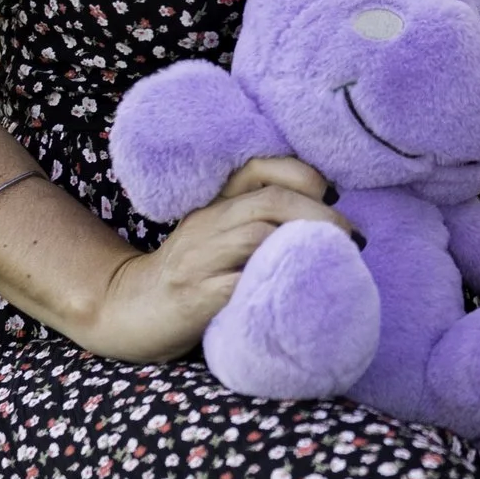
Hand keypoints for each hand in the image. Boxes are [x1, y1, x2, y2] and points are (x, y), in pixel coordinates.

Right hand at [82, 156, 346, 362]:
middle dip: (319, 215)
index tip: (335, 194)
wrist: (127, 310)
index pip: (258, 168)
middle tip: (352, 238)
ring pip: (256, 235)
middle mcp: (206, 225)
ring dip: (303, 245)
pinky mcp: (194, 298)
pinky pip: (237, 285)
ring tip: (335, 262)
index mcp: (214, 206)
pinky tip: (298, 295)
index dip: (301, 174)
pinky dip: (272, 286)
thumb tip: (325, 226)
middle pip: (269, 200)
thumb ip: (254, 224)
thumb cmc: (186, 276)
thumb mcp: (216, 239)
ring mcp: (198, 260)